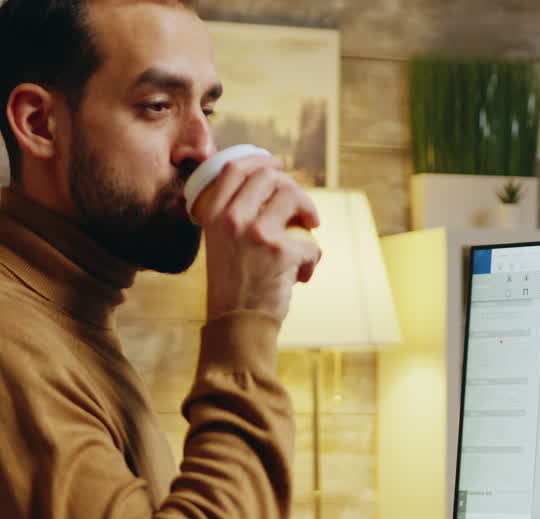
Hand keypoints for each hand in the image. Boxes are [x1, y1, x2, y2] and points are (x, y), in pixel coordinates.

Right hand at [190, 153, 321, 320]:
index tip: (277, 165)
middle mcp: (231, 218)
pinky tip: (303, 275)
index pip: (234, 169)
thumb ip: (233, 219)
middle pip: (269, 176)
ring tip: (311, 230)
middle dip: (293, 187)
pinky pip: (311, 244)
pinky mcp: (280, 251)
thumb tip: (267, 195)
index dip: (260, 160)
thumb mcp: (220, 244)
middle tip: (302, 207)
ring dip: (309, 211)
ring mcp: (256, 232)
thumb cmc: (233, 286)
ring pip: (292, 196)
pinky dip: (313, 259)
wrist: (237, 322)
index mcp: (213, 214)